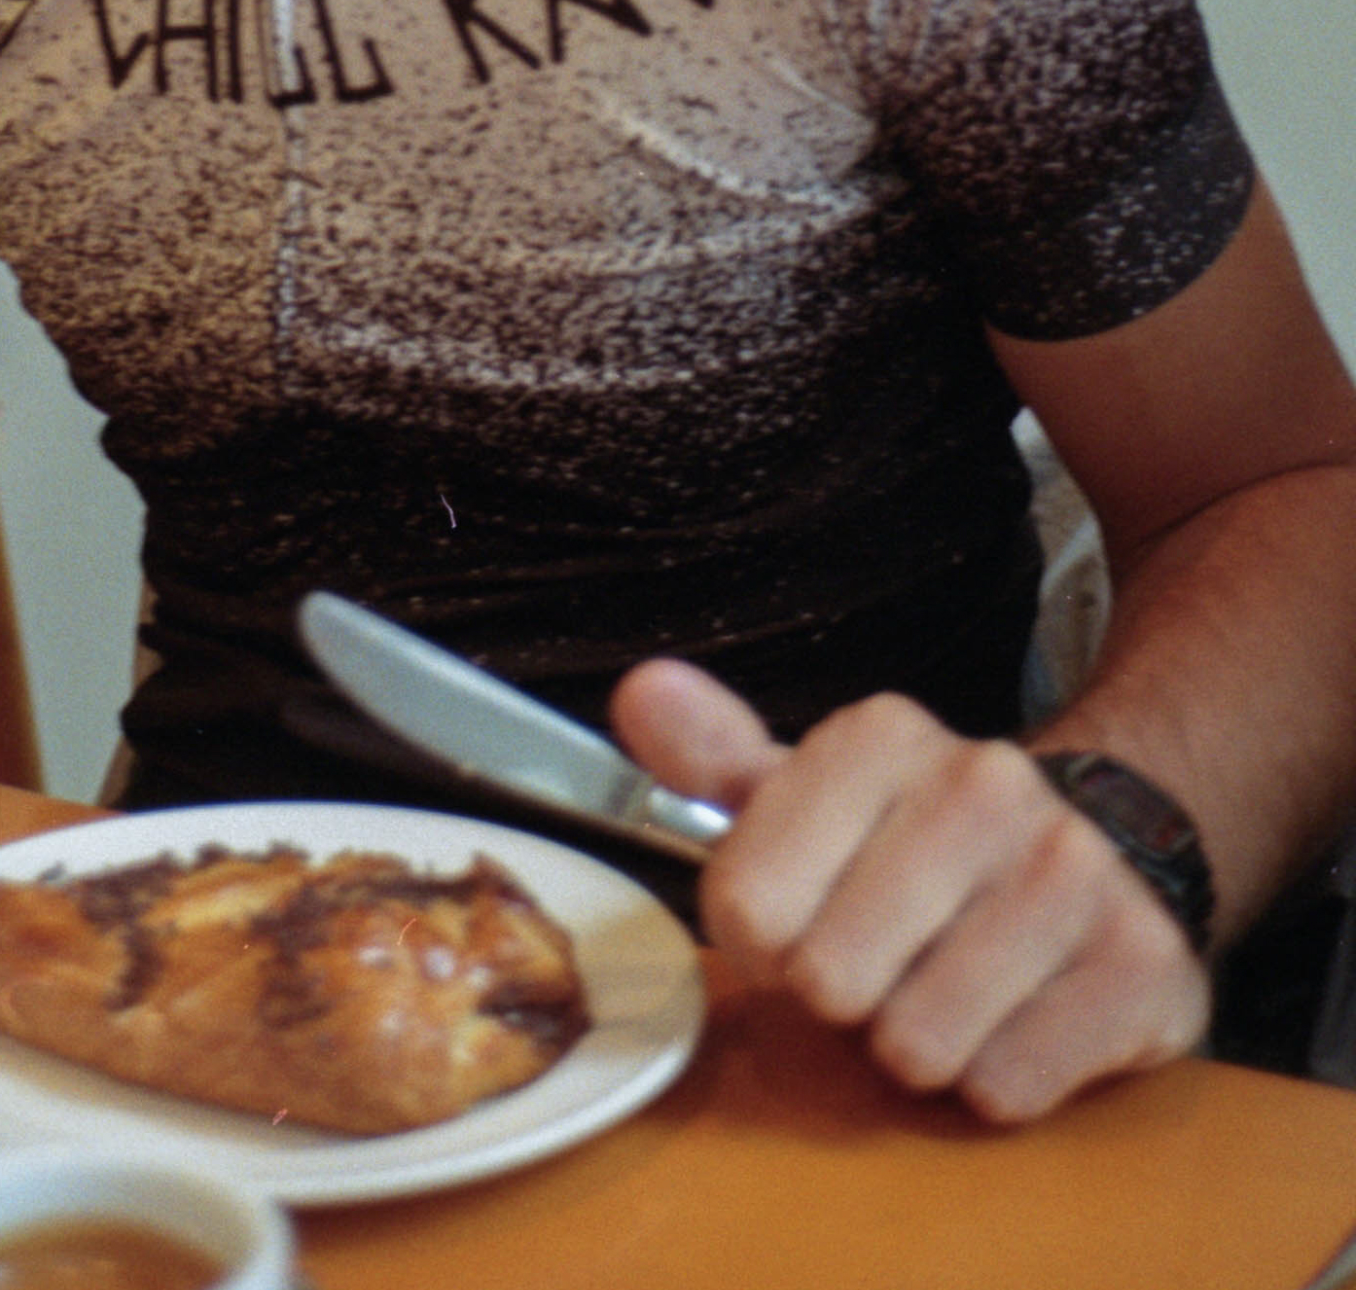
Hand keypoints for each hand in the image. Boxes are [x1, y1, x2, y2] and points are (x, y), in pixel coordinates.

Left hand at [612, 659, 1210, 1121]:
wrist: (1098, 859)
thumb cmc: (915, 845)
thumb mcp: (807, 793)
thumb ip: (711, 758)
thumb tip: (641, 694)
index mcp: (881, 738)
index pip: (746, 903)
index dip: (761, 941)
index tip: (798, 923)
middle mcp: (984, 784)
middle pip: (829, 981)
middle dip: (845, 1000)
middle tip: (885, 963)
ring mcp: (1071, 871)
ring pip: (918, 1044)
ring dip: (921, 1046)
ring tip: (949, 987)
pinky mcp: (1140, 965)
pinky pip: (1007, 1087)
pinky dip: (1000, 1078)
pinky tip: (1019, 1016)